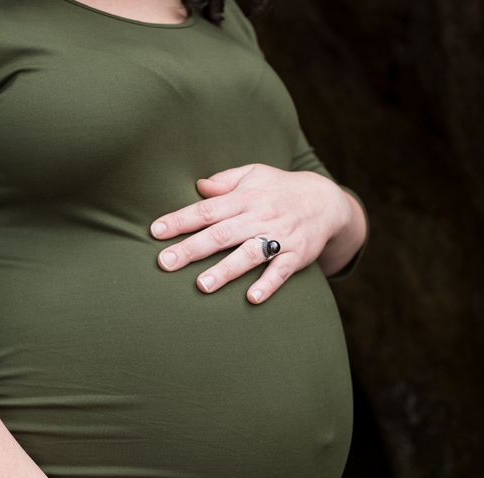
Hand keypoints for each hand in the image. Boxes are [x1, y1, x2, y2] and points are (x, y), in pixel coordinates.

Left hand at [150, 164, 359, 302]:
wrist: (327, 201)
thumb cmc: (279, 189)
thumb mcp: (254, 174)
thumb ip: (224, 181)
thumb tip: (197, 185)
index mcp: (244, 198)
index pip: (206, 210)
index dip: (180, 220)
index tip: (155, 231)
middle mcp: (260, 217)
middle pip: (221, 234)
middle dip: (192, 249)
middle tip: (165, 263)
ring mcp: (279, 237)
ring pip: (249, 254)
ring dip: (226, 270)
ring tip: (202, 286)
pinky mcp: (297, 255)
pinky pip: (282, 271)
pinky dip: (268, 284)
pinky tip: (252, 298)